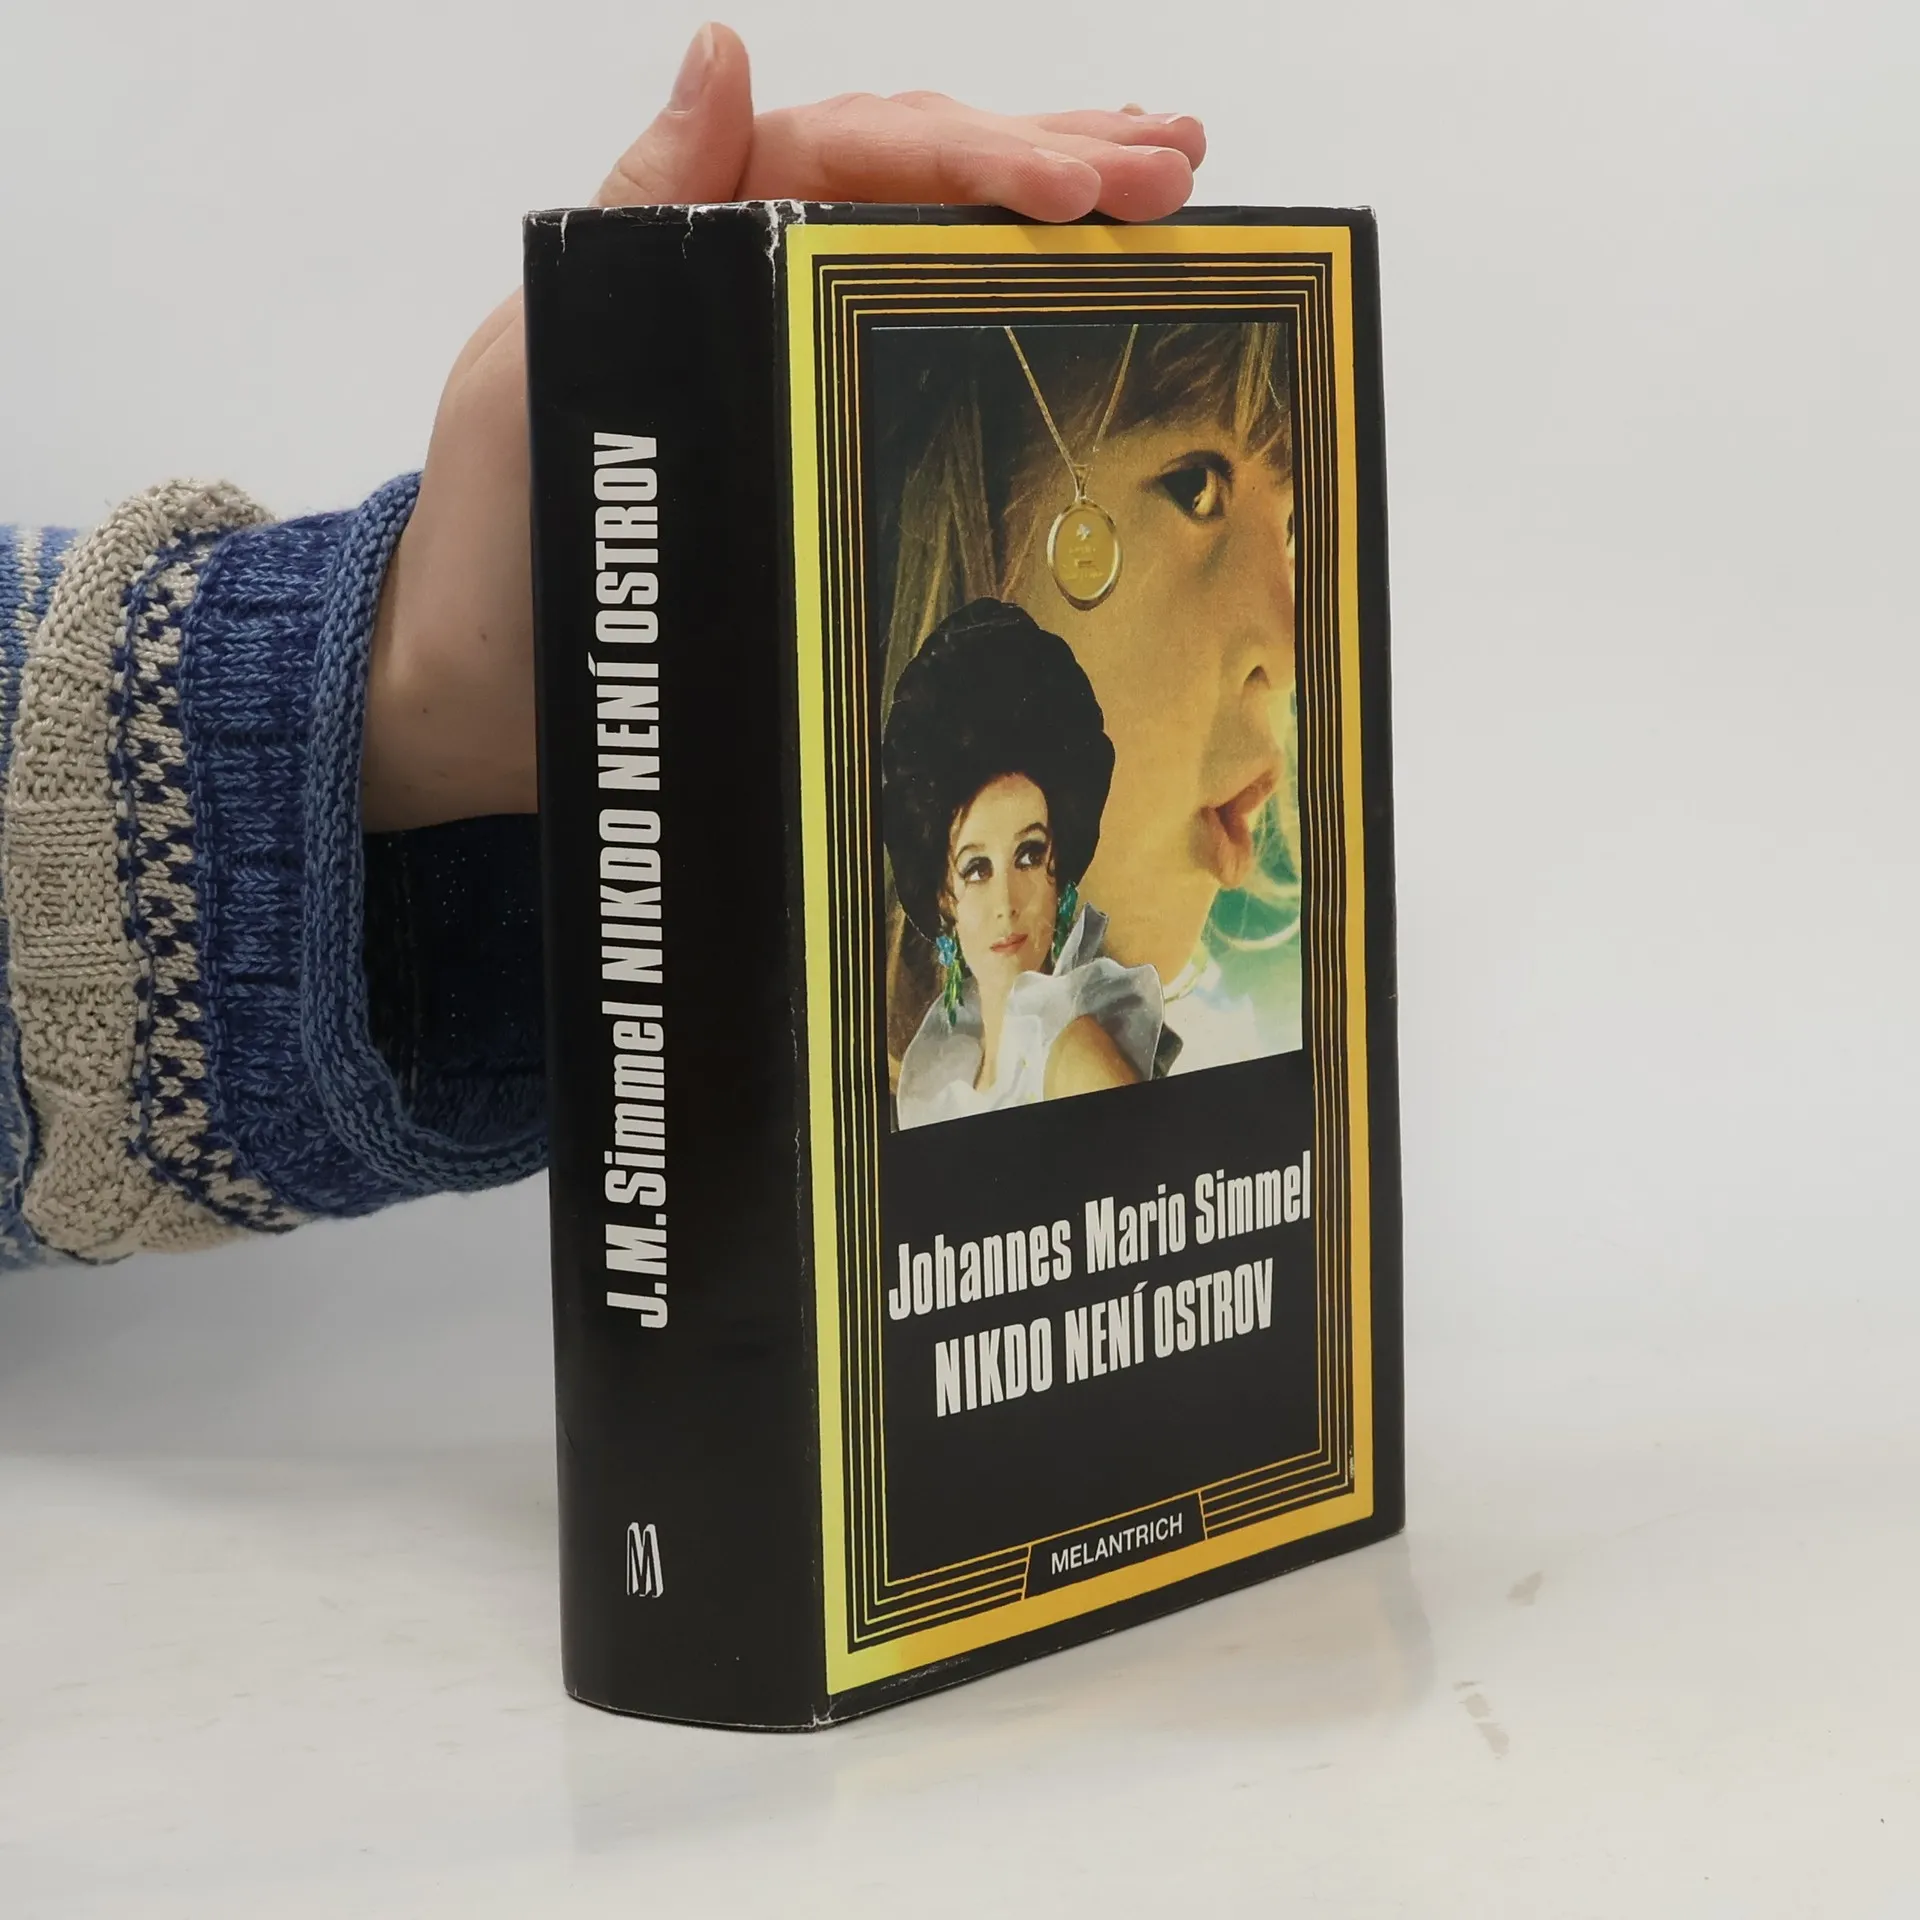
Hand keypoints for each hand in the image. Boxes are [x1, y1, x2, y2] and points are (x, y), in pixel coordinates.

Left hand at [361, 22, 1206, 831]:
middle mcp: (758, 276)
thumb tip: (722, 54)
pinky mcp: (815, 435)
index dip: (981, 158)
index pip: (860, 160)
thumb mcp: (544, 347)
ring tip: (1164, 184)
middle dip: (1053, 162)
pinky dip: (1005, 303)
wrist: (490, 684)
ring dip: (1051, 212)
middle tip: (1175, 165)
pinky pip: (922, 346)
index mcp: (697, 233)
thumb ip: (642, 210)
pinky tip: (1076, 280)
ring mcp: (796, 353)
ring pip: (937, 253)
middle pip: (921, 187)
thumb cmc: (498, 527)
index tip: (1087, 183)